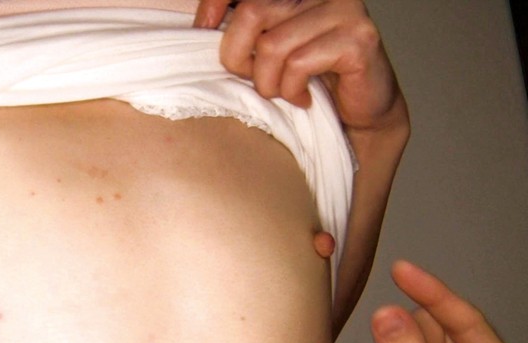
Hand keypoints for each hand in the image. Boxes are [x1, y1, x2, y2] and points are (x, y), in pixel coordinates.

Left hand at [194, 0, 407, 133]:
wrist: (359, 113)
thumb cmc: (308, 81)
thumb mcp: (269, 49)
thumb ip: (245, 28)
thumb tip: (202, 24)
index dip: (215, 2)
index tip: (202, 28)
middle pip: (252, 12)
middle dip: (239, 56)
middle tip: (253, 79)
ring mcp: (344, 9)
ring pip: (273, 45)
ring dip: (267, 82)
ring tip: (282, 92)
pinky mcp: (358, 38)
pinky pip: (299, 64)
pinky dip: (291, 91)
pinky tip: (302, 98)